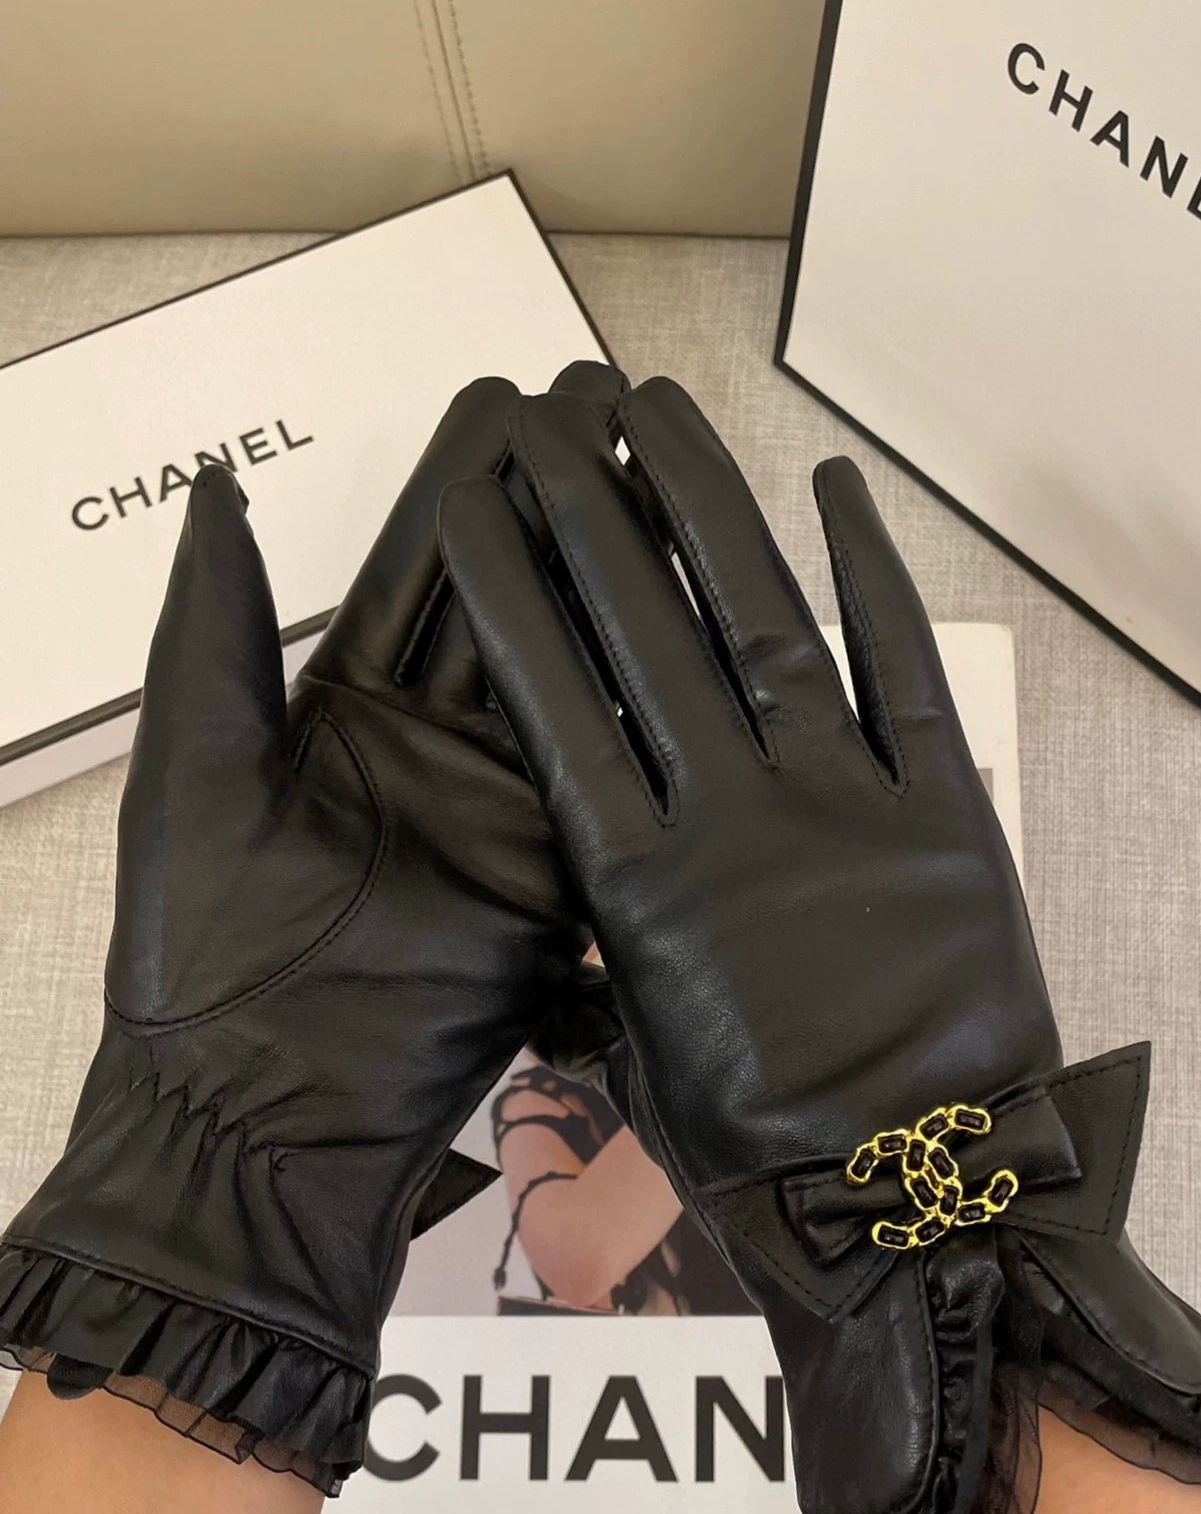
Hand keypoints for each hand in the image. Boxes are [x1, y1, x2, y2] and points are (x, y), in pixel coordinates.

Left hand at [0, 363, 624, 1490]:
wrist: (260, 1115)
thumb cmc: (199, 948)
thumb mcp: (193, 773)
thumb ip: (215, 629)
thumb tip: (217, 487)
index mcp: (337, 716)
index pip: (415, 576)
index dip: (463, 488)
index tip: (512, 398)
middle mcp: (434, 753)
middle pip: (510, 607)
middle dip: (561, 511)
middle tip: (616, 414)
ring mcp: (504, 814)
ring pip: (570, 678)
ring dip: (617, 586)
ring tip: (668, 485)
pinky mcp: (558, 880)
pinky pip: (607, 781)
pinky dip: (649, 706)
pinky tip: (695, 620)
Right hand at [441, 376, 1200, 1513]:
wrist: (907, 1196)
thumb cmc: (752, 1146)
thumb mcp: (634, 1047)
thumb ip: (604, 933)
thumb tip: (585, 850)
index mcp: (639, 883)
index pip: (553, 701)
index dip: (510, 588)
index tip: (472, 498)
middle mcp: (732, 815)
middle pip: (645, 631)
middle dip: (588, 510)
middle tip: (548, 413)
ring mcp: (845, 802)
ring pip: (760, 621)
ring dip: (705, 507)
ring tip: (656, 410)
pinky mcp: (944, 809)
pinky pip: (902, 671)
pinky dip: (871, 576)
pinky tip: (831, 488)